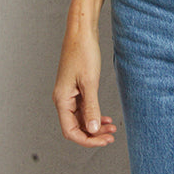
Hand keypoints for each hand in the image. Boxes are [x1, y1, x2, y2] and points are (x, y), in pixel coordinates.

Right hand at [53, 29, 116, 147]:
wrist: (82, 32)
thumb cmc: (83, 52)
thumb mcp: (90, 82)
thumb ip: (91, 107)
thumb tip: (92, 130)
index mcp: (62, 100)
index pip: (71, 131)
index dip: (87, 140)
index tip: (104, 141)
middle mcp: (63, 99)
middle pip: (76, 127)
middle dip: (93, 134)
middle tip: (112, 136)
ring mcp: (69, 94)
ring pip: (81, 118)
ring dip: (95, 125)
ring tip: (112, 128)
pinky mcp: (76, 88)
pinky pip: (83, 108)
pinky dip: (94, 114)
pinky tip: (105, 117)